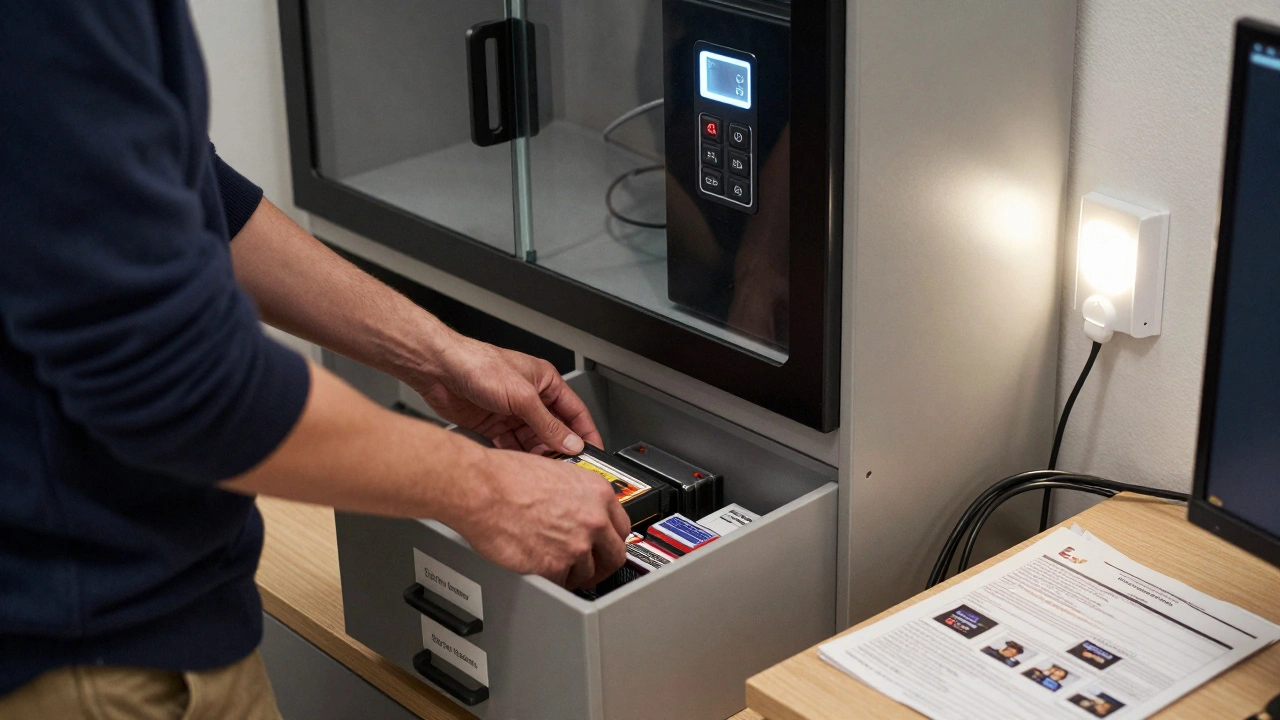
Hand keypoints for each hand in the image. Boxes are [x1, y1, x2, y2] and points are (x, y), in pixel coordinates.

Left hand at [409, 333, 602, 455]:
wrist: (439, 370)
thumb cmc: (478, 364)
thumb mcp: (522, 396)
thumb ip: (547, 423)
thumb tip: (570, 442)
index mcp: (544, 382)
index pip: (575, 411)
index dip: (586, 433)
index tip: (593, 452)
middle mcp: (530, 397)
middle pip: (554, 429)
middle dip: (561, 448)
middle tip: (568, 468)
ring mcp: (511, 412)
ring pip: (533, 440)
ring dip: (539, 456)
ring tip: (547, 472)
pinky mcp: (493, 424)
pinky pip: (512, 446)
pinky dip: (518, 457)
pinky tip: (523, 468)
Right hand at [453, 448, 629, 587]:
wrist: (481, 490)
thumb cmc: (506, 476)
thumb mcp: (557, 472)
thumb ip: (578, 496)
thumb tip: (581, 509)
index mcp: (597, 493)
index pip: (622, 526)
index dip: (611, 539)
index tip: (604, 546)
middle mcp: (593, 519)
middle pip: (614, 555)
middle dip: (603, 564)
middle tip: (591, 568)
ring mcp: (576, 546)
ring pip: (588, 573)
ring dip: (574, 574)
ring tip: (556, 567)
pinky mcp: (554, 567)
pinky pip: (561, 583)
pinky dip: (552, 581)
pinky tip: (540, 570)